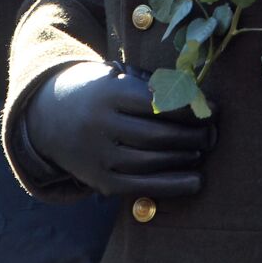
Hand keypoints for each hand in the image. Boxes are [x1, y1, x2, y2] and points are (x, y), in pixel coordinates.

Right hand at [25, 62, 213, 197]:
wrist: (48, 114)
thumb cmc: (98, 90)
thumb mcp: (117, 76)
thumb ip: (152, 87)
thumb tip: (198, 102)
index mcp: (108, 92)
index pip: (157, 103)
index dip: (190, 108)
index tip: (213, 109)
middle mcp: (99, 125)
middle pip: (157, 135)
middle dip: (192, 136)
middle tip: (213, 133)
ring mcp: (97, 155)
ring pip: (151, 162)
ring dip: (184, 158)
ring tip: (202, 150)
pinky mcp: (98, 180)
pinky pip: (140, 186)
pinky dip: (171, 185)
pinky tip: (195, 181)